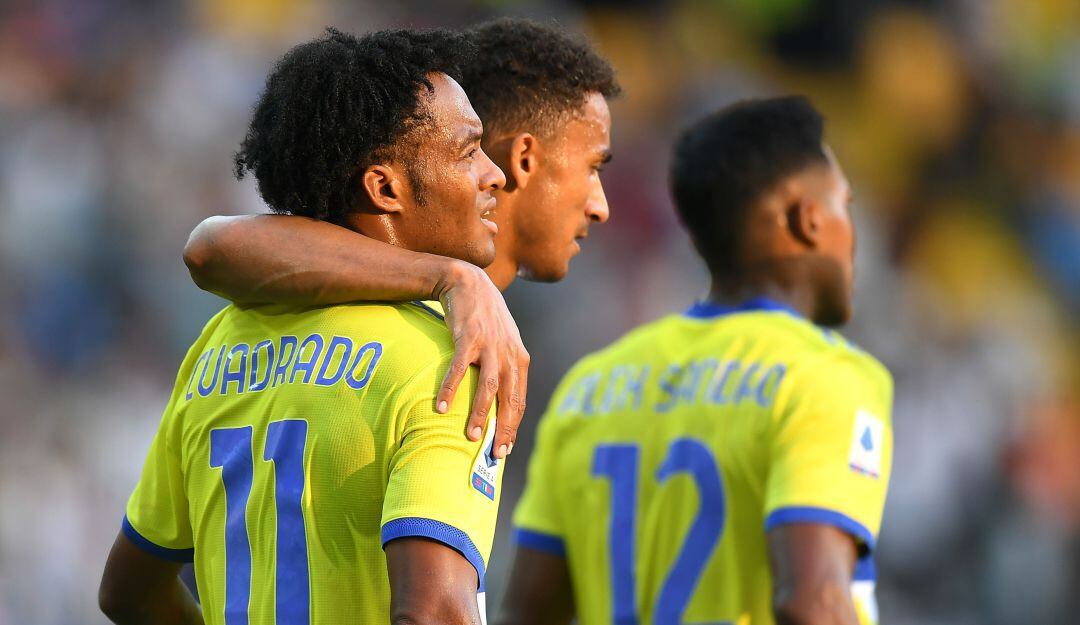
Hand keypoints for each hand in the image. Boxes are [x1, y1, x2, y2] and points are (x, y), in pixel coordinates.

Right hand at [434, 262, 528, 459]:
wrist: (468, 282)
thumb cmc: (485, 318)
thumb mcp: (504, 342)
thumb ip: (505, 368)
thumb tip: (500, 401)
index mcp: (519, 359)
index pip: (520, 400)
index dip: (513, 426)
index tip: (505, 448)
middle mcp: (509, 354)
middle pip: (509, 399)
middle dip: (503, 429)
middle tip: (494, 453)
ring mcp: (489, 346)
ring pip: (488, 388)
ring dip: (478, 414)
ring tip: (470, 436)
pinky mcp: (468, 338)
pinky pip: (459, 369)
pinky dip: (450, 389)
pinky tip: (440, 406)